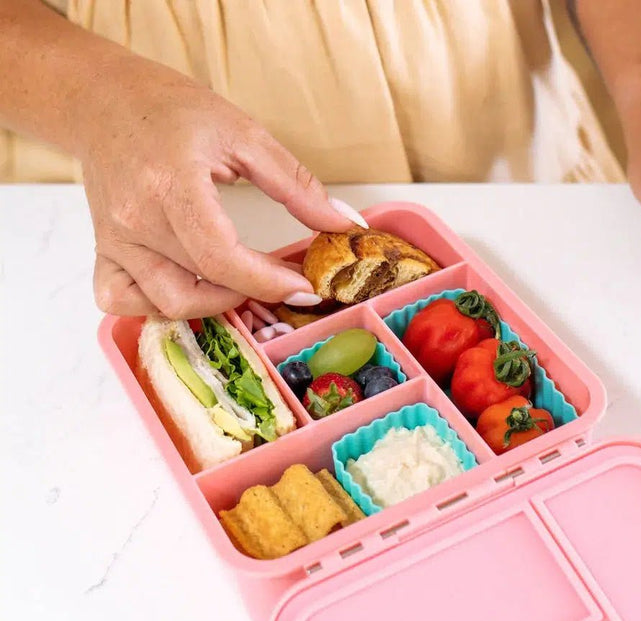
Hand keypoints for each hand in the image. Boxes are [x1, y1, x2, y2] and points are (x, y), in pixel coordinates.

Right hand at [84, 67, 359, 317]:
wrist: (104, 100)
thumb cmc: (171, 109)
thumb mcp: (245, 134)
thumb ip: (297, 185)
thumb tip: (343, 224)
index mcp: (171, 185)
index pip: (221, 259)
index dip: (268, 283)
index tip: (305, 288)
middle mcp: (135, 221)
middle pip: (198, 289)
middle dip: (252, 293)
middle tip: (283, 279)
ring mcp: (114, 241)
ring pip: (164, 305)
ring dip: (212, 305)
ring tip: (241, 282)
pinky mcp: (103, 249)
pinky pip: (121, 300)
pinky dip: (158, 306)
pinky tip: (188, 287)